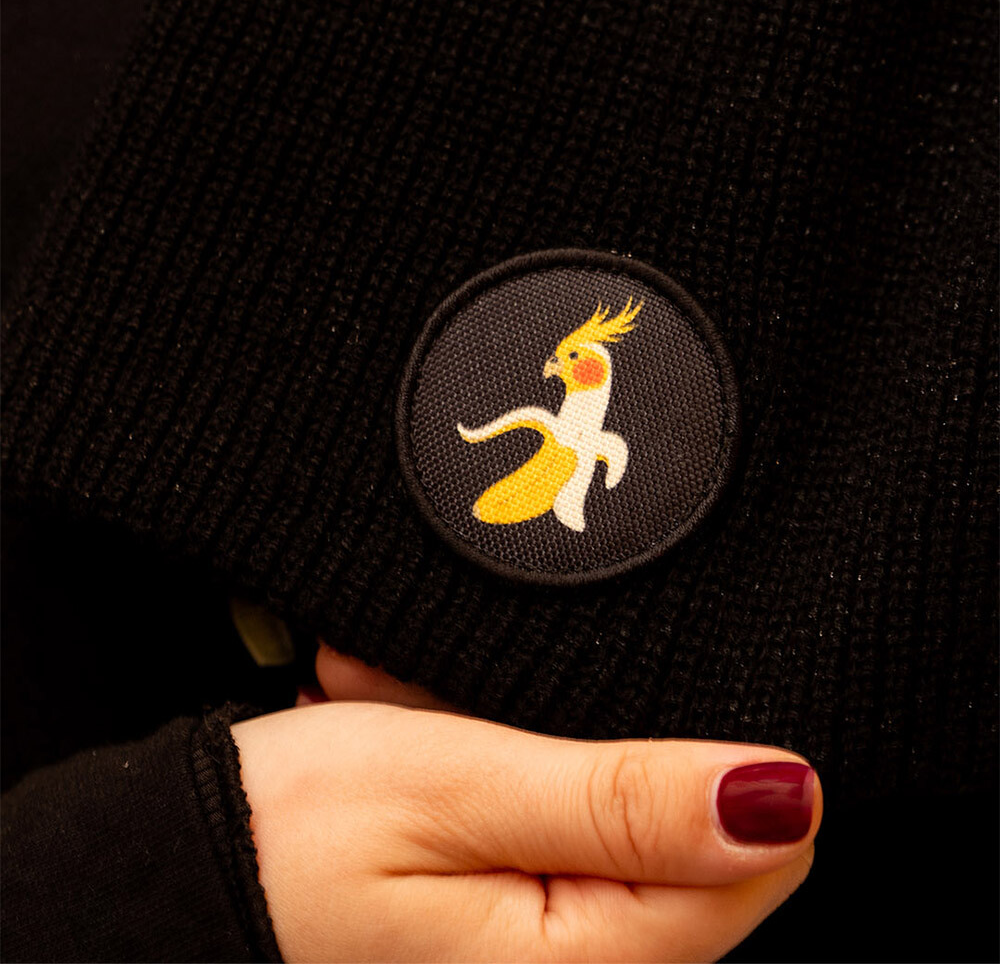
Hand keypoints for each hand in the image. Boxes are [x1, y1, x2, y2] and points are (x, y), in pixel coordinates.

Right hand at [231, 698, 820, 962]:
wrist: (181, 872)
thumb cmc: (293, 836)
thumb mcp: (461, 787)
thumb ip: (627, 802)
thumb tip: (784, 796)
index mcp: (587, 958)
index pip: (752, 860)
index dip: (699, 759)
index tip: (589, 702)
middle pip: (671, 825)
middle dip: (587, 739)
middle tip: (468, 709)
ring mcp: (539, 940)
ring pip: (598, 803)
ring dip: (519, 739)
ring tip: (417, 716)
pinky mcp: (508, 907)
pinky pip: (545, 813)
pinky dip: (490, 760)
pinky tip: (419, 737)